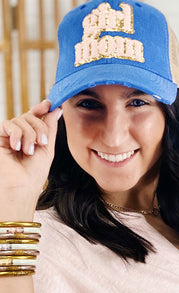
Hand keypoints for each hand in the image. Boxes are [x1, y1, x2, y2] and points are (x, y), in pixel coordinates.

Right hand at [0, 100, 61, 218]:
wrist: (20, 188)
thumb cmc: (34, 173)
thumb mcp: (47, 148)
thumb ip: (50, 127)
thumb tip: (57, 109)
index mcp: (32, 136)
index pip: (35, 117)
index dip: (42, 108)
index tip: (50, 103)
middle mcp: (20, 135)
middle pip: (30, 116)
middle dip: (39, 127)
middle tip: (42, 142)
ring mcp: (9, 136)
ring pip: (20, 120)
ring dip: (29, 134)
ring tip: (28, 151)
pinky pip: (8, 124)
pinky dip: (16, 134)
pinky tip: (17, 147)